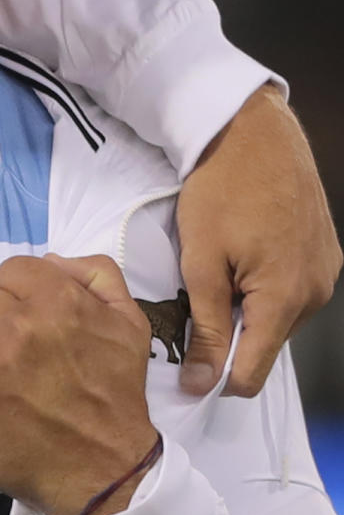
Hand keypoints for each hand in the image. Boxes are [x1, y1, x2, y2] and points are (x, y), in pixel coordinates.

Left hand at [0, 254, 155, 514]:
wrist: (107, 470)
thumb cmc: (115, 394)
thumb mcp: (129, 322)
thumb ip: (95, 275)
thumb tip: (48, 261)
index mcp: (57, 300)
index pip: (9, 271)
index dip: (18, 296)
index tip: (27, 321)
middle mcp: (19, 328)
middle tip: (8, 352)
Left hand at [177, 84, 341, 396]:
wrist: (254, 131)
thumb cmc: (220, 189)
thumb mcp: (201, 260)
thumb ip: (206, 327)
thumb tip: (201, 384)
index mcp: (284, 299)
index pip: (252, 372)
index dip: (216, 377)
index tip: (187, 367)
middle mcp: (315, 292)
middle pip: (266, 345)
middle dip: (231, 335)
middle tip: (196, 297)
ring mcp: (326, 272)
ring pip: (280, 319)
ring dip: (249, 309)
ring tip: (222, 268)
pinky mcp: (328, 254)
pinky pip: (294, 291)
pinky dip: (267, 287)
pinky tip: (245, 255)